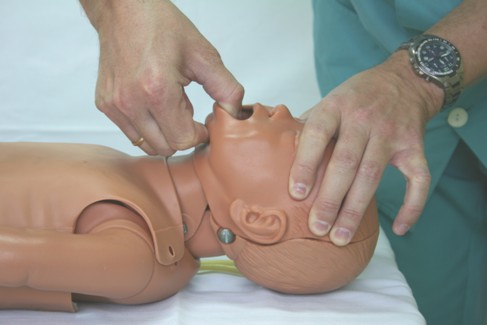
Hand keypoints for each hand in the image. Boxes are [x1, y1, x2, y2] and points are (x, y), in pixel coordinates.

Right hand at [80, 0, 243, 155]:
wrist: (124, 10)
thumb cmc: (161, 27)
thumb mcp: (203, 55)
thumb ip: (226, 88)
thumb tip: (236, 115)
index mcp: (157, 90)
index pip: (183, 140)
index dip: (199, 134)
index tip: (203, 122)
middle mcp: (131, 102)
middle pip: (166, 148)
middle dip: (183, 135)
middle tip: (188, 113)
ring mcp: (115, 105)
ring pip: (147, 145)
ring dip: (164, 134)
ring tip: (171, 108)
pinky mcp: (105, 104)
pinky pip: (132, 133)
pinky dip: (147, 127)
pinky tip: (154, 105)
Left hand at [289, 51, 443, 245]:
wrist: (404, 80)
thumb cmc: (357, 96)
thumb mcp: (329, 100)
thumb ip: (308, 127)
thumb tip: (280, 155)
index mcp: (336, 107)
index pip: (317, 134)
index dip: (306, 164)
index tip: (296, 194)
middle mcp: (363, 119)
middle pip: (345, 163)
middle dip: (330, 198)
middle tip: (317, 228)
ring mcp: (391, 133)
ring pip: (372, 175)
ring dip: (355, 209)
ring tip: (340, 236)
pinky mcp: (414, 146)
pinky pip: (417, 179)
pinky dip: (412, 205)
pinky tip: (399, 228)